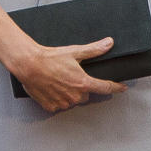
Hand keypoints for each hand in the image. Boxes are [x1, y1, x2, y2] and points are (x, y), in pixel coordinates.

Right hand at [13, 36, 127, 111]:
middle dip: (82, 87)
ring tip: (59, 81)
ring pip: (73, 101)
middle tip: (72, 77)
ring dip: (70, 93)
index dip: (116, 87)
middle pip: (86, 95)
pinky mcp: (52, 106)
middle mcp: (75, 95)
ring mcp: (63, 103)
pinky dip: (58, 98)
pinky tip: (52, 88)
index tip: (122, 88)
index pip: (106, 88)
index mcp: (83, 83)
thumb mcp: (74, 51)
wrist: (28, 64)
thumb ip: (94, 50)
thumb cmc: (49, 58)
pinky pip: (59, 105)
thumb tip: (108, 43)